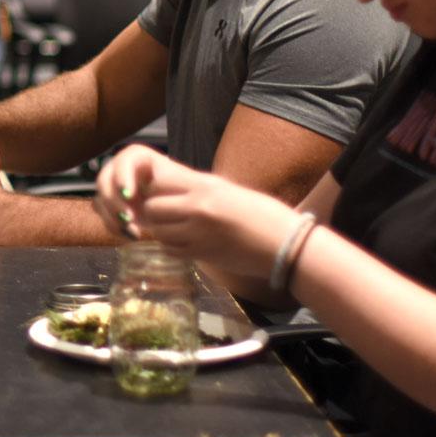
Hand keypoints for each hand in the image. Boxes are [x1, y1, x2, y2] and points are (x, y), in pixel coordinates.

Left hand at [93, 146, 290, 276]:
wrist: (284, 244)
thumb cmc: (261, 215)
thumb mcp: (228, 192)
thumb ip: (198, 190)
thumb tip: (171, 192)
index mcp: (205, 186)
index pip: (159, 183)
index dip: (151, 190)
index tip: (152, 195)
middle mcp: (197, 207)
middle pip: (152, 209)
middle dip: (152, 216)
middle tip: (162, 218)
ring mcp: (198, 232)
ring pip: (158, 232)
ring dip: (161, 233)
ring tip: (175, 231)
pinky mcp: (201, 254)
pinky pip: (171, 250)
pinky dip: (172, 248)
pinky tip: (185, 245)